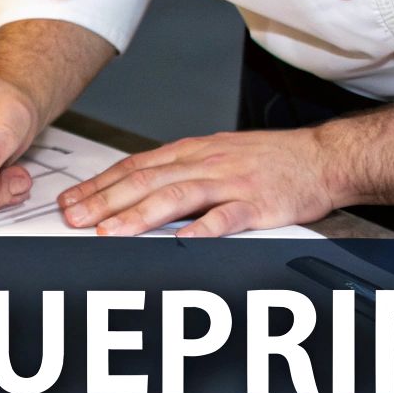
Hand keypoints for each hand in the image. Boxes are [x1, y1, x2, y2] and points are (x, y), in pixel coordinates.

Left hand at [57, 129, 338, 236]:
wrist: (321, 157)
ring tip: (111, 231)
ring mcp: (231, 183)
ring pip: (177, 196)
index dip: (99, 185)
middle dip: (105, 201)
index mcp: (192, 153)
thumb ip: (178, 171)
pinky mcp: (258, 204)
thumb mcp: (216, 155)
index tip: (71, 201)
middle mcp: (205, 163)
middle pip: (146, 181)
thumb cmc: (269, 161)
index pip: (134, 167)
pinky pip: (228, 216)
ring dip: (140, 215)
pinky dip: (205, 228)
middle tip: (75, 218)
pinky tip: (184, 240)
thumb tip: (136, 188)